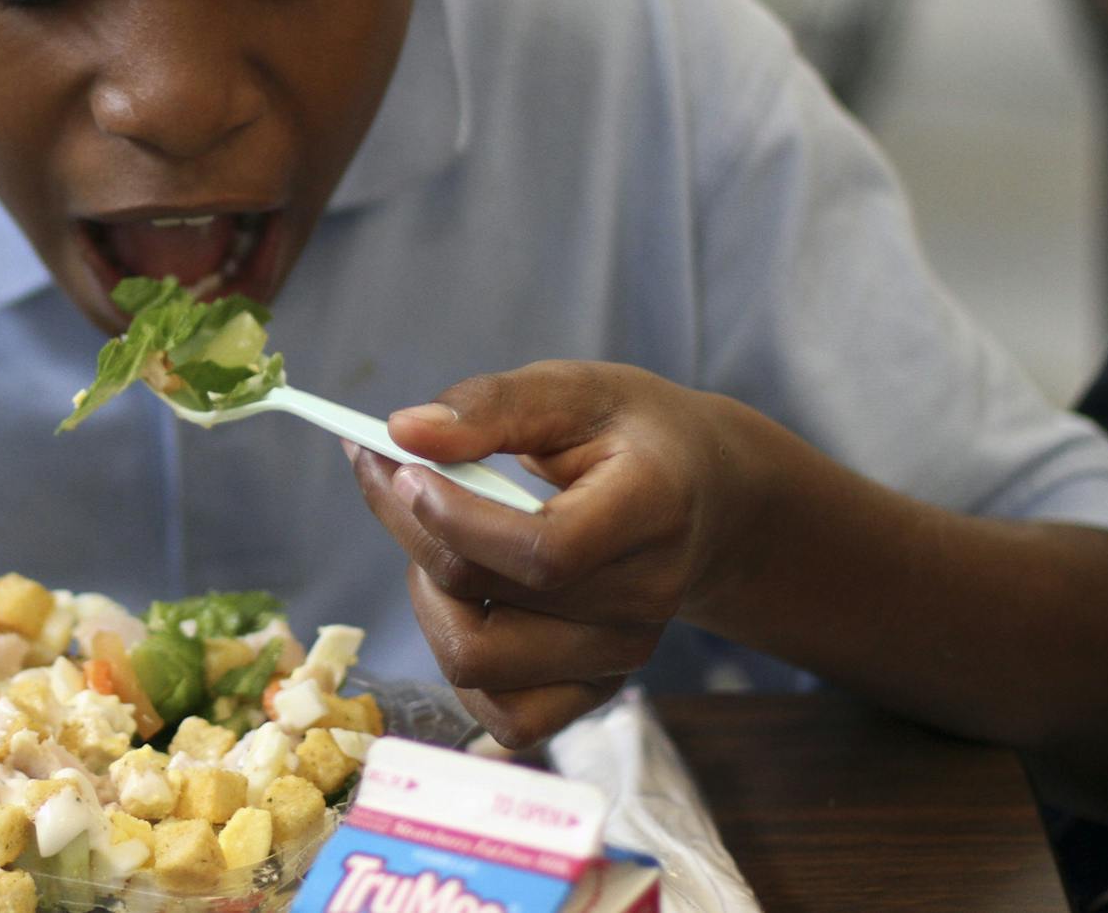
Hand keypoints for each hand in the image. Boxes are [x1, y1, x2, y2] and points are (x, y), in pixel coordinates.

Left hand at [349, 361, 761, 747]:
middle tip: (399, 483)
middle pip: (487, 597)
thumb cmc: (633, 437)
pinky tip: (465, 603)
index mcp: (650, 510)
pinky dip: (461, 665)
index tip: (403, 470)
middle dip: (416, 534)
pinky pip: (503, 717)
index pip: (540, 551)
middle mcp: (644, 598)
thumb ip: (491, 406)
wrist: (709, 500)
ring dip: (429, 598)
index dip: (454, 519)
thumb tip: (404, 432)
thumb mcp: (576, 390)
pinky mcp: (596, 690)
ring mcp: (620, 654)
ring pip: (474, 662)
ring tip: (443, 544)